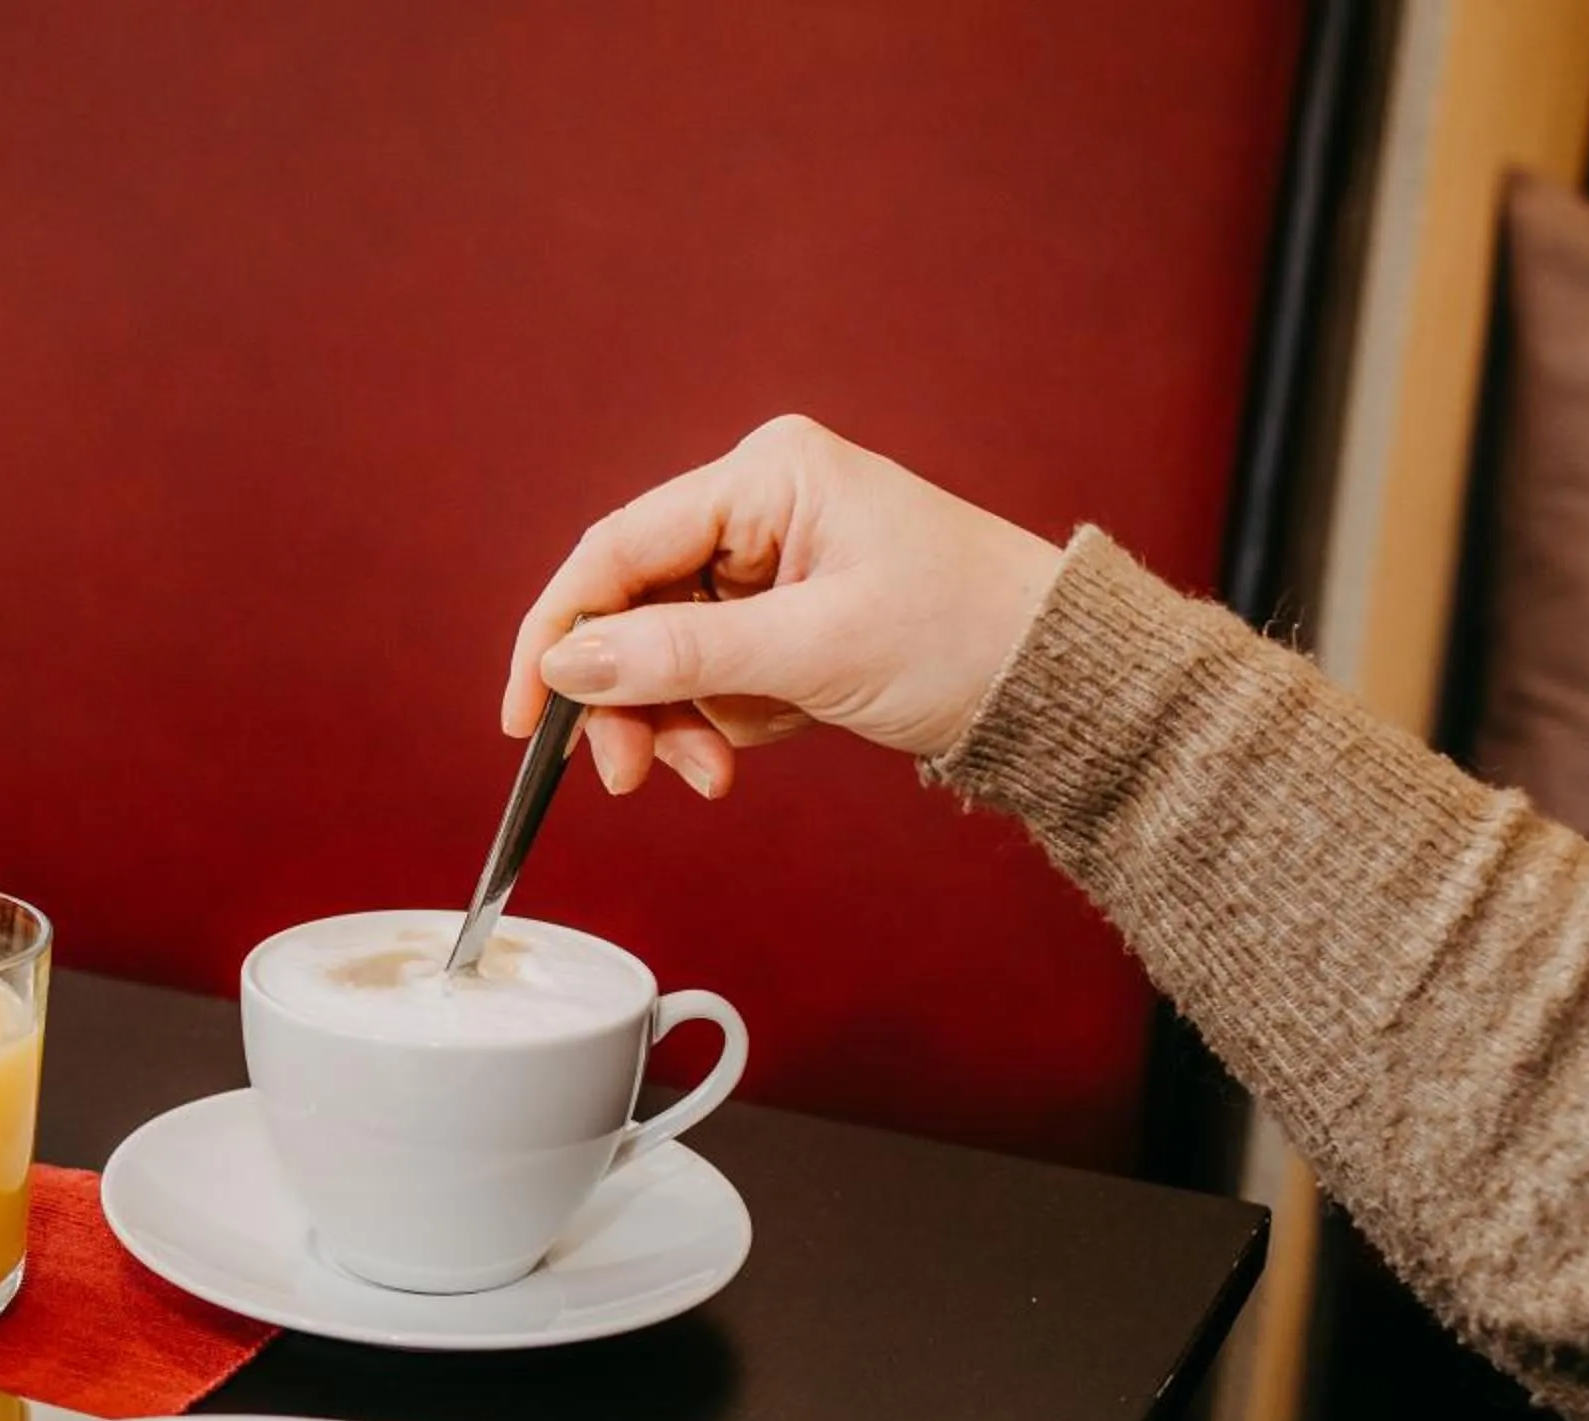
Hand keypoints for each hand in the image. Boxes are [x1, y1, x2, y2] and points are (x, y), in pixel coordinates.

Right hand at [504, 414, 1064, 795]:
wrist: (1063, 682)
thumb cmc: (967, 637)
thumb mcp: (812, 651)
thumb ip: (680, 657)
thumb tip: (570, 662)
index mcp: (766, 477)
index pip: (617, 549)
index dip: (559, 632)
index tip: (525, 714)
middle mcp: (760, 508)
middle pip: (635, 608)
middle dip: (630, 699)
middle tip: (631, 775)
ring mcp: (773, 563)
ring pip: (667, 653)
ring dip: (677, 723)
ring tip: (714, 776)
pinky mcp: (789, 616)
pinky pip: (713, 675)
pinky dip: (719, 723)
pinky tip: (758, 745)